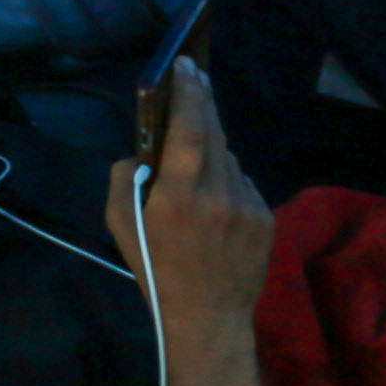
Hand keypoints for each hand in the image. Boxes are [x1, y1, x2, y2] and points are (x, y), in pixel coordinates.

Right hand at [112, 60, 275, 331]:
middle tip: (194, 78)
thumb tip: (144, 151)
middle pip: (213, 133)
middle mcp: (217, 196)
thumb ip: (124, 177)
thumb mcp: (120, 225)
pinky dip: (227, 183)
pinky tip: (216, 205)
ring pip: (228, 159)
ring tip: (194, 169)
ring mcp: (247, 207)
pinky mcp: (265, 219)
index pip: (189, 128)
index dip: (189, 92)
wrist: (206, 319)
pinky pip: (243, 184)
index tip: (186, 66)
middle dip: (202, 103)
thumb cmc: (155, 271)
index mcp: (177, 197)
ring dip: (211, 153)